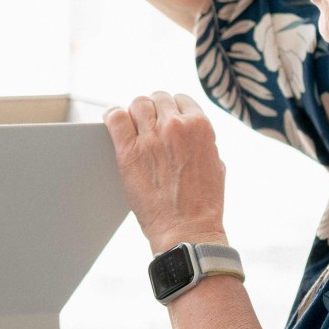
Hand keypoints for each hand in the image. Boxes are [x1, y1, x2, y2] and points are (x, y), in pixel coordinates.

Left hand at [104, 91, 227, 252]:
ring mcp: (151, 137)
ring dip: (135, 113)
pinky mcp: (129, 151)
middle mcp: (176, 126)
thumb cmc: (203, 204)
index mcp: (201, 126)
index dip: (172, 109)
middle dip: (154, 110)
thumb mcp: (215, 163)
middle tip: (149, 124)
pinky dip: (113, 116)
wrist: (186, 230)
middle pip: (157, 98)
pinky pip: (114, 117)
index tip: (165, 117)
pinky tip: (114, 123)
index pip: (180, 99)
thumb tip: (191, 129)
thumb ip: (203, 141)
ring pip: (137, 103)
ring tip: (133, 126)